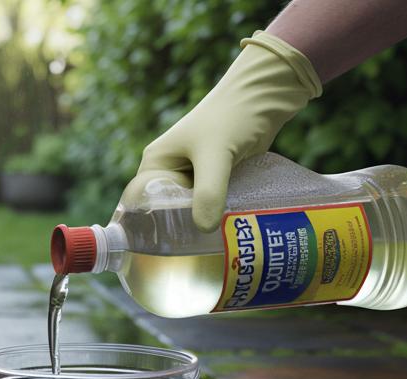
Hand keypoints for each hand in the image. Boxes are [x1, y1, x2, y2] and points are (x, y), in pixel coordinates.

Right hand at [123, 31, 321, 231]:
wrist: (266, 94)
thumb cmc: (232, 116)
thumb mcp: (216, 154)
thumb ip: (209, 191)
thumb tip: (203, 230)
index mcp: (157, 162)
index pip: (140, 204)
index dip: (147, 227)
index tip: (162, 249)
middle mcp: (171, 169)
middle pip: (168, 211)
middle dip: (179, 231)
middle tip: (193, 255)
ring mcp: (196, 173)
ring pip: (193, 208)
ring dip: (204, 223)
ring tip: (213, 249)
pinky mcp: (218, 175)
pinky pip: (214, 201)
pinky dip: (220, 213)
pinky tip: (230, 230)